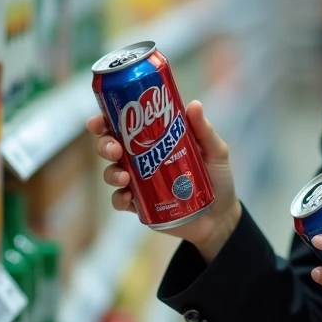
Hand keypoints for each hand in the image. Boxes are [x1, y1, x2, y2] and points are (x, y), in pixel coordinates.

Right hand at [87, 100, 241, 261]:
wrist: (221, 216)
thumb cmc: (217, 178)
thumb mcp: (215, 151)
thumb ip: (204, 130)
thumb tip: (194, 104)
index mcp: (154, 139)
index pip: (125, 124)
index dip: (106, 119)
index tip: (100, 120)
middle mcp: (141, 158)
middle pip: (111, 146)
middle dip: (104, 145)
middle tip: (114, 149)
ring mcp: (139, 183)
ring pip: (111, 173)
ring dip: (110, 172)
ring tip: (124, 177)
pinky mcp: (140, 205)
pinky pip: (120, 200)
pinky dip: (119, 198)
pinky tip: (127, 197)